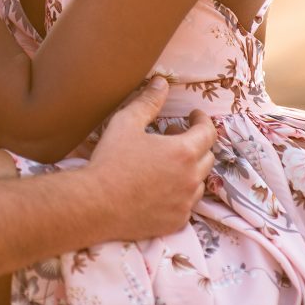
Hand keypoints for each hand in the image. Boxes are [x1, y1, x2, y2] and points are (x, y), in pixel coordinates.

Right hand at [85, 77, 215, 240]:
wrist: (97, 204)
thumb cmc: (111, 160)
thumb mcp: (127, 122)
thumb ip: (148, 101)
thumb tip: (162, 82)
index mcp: (183, 152)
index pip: (208, 132)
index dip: (202, 121)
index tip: (193, 116)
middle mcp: (191, 178)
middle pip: (207, 156)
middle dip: (195, 143)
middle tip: (173, 136)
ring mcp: (185, 203)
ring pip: (199, 181)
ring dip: (190, 168)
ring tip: (168, 162)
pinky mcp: (176, 221)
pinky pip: (188, 203)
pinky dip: (181, 192)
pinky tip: (161, 186)